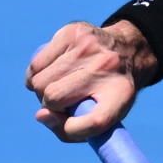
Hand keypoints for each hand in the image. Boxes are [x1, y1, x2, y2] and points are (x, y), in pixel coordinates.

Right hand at [24, 21, 148, 140]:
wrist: (126, 52)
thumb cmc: (107, 94)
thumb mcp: (102, 117)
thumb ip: (71, 130)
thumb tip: (40, 115)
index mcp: (121, 96)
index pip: (94, 121)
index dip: (73, 129)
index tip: (65, 124)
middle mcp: (105, 68)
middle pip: (53, 98)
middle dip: (50, 106)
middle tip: (61, 102)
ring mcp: (87, 47)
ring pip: (39, 82)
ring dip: (41, 90)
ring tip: (57, 87)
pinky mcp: (70, 32)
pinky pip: (35, 64)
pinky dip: (36, 75)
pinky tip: (49, 74)